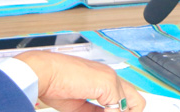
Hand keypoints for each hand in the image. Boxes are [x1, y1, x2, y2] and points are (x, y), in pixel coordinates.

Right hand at [15, 51, 144, 111]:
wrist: (42, 73)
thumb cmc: (53, 84)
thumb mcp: (77, 105)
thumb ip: (92, 111)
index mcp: (103, 79)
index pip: (124, 99)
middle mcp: (111, 77)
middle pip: (137, 101)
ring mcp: (112, 79)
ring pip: (134, 104)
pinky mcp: (108, 83)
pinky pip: (119, 107)